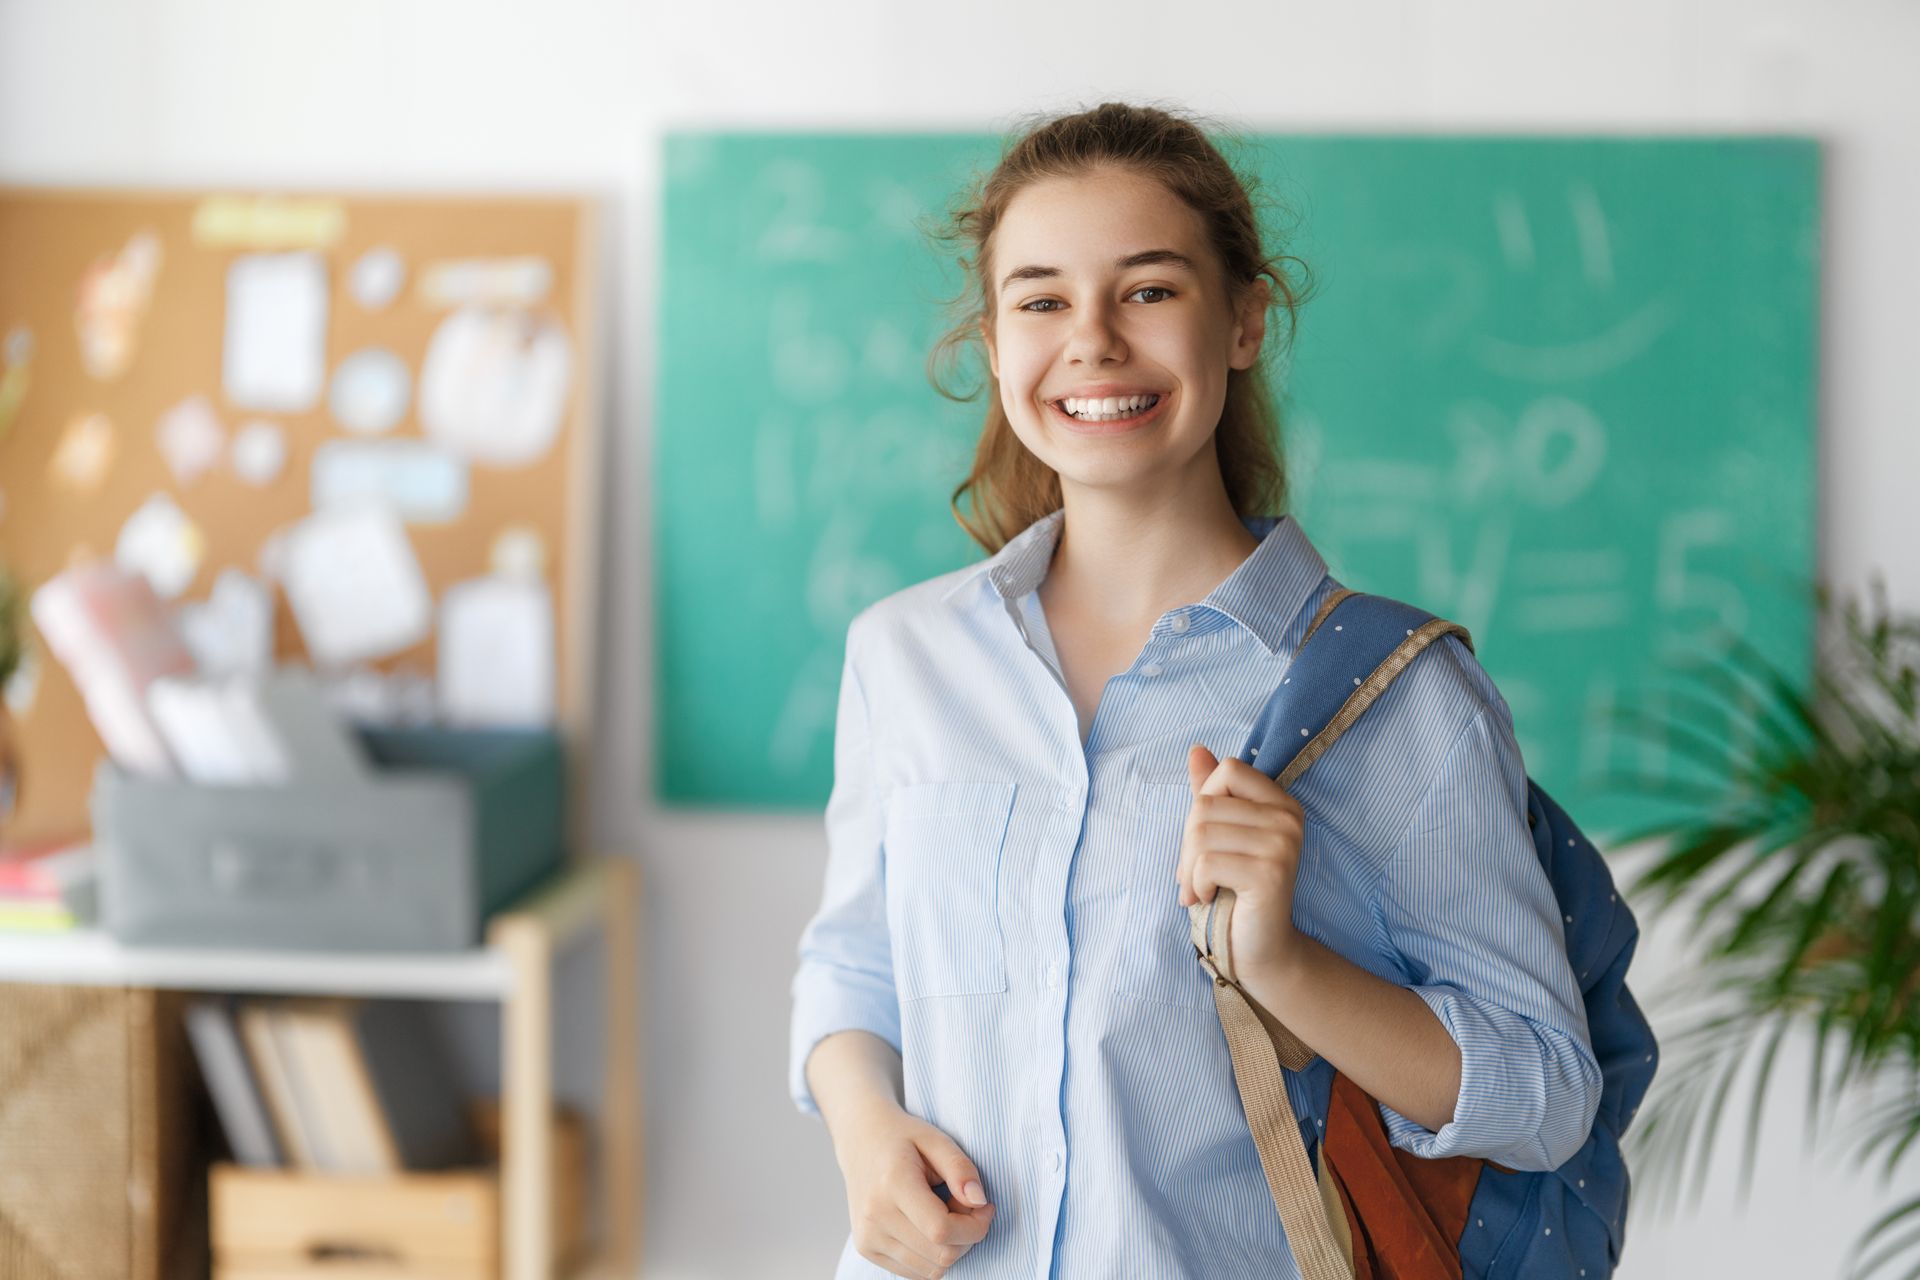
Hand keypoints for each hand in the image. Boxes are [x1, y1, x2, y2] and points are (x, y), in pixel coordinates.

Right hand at [836, 1102, 994, 1278]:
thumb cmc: (903, 1138)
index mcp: (892, 1184)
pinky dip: (933, 1256)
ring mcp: (868, 1236)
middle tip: (965, 1206)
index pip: (941, 1230)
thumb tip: (980, 1203)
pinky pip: (916, 1273)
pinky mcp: (866, 1249)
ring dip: (951, 1247)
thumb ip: (961, 1169)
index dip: (975, 1226)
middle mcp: (875, 1216)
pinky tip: (929, 1227)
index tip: (984, 1206)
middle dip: (967, 1236)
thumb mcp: (937, 1139)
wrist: (860, 1140)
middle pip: (941, 1255)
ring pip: (931, 1270)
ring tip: (945, 1214)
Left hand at [1176, 744, 1306, 980]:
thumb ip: (1211, 792)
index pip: (1228, 770)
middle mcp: (1289, 819)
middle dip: (1187, 843)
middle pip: (1207, 804)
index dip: (1203, 802)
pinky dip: (1195, 884)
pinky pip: (1207, 862)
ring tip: (1199, 888)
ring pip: (1202, 833)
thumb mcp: (1220, 835)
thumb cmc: (1235, 890)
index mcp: (1281, 802)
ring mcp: (1283, 845)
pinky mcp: (1271, 874)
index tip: (1203, 840)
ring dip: (1188, 868)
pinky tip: (1208, 898)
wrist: (1260, 949)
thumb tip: (1196, 749)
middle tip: (1193, 875)